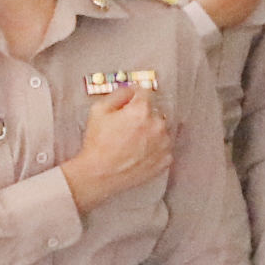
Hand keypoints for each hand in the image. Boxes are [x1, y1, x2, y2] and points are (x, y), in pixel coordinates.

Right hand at [60, 82, 168, 210]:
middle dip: (143, 116)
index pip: (145, 93)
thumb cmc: (98, 144)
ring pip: (161, 130)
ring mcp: (164, 144)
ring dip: (151, 132)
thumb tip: (130, 90)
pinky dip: (155, 148)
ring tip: (133, 142)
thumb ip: (118, 95)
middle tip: (128, 127)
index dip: (135, 96)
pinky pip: (164, 148)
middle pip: (155, 112)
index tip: (132, 101)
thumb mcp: (99, 110)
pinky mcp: (166, 160)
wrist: (100, 174)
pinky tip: (140, 152)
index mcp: (141, 110)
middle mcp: (157, 125)